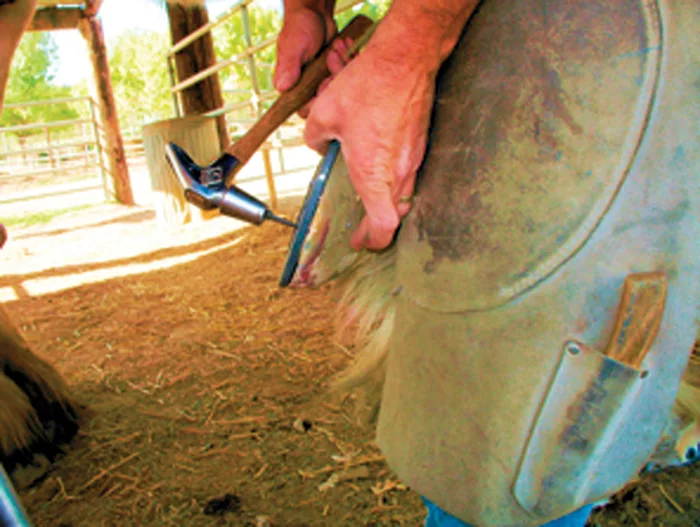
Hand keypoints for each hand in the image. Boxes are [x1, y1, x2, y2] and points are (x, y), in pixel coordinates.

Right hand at [274, 5, 356, 117]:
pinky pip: (350, 76)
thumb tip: (281, 87)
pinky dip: (350, 60)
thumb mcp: (293, 46)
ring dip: (343, 66)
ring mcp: (324, 81)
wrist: (315, 12)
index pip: (308, 110)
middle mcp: (309, 89)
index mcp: (294, 87)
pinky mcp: (337, 72)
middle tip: (333, 57)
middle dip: (335, 79)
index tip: (326, 81)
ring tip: (337, 45)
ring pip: (342, 89)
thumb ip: (288, 66)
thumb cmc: (299, 27)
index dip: (321, 100)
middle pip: (329, 100)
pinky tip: (346, 44)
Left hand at [303, 23, 439, 250]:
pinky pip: (409, 172)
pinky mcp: (420, 142)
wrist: (405, 59)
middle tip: (361, 230)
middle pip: (394, 214)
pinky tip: (381, 164)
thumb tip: (319, 145)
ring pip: (404, 194)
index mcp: (374, 174)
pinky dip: (395, 179)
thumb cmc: (366, 88)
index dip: (372, 240)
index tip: (360, 243)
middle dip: (376, 226)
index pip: (383, 225)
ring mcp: (414, 158)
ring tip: (370, 200)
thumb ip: (315, 137)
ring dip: (387, 202)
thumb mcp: (324, 113)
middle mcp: (398, 172)